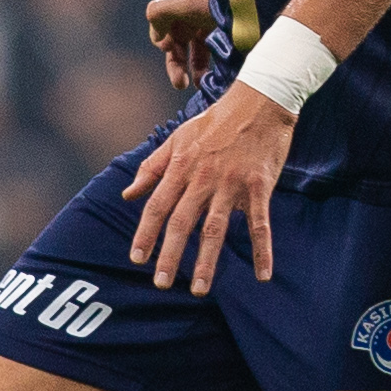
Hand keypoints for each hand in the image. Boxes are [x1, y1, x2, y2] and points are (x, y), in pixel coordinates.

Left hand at [121, 83, 293, 293]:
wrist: (260, 101)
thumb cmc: (216, 121)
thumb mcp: (178, 137)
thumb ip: (151, 168)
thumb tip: (128, 195)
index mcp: (181, 166)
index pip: (157, 206)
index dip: (145, 233)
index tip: (137, 258)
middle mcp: (203, 178)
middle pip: (182, 222)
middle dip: (170, 254)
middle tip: (161, 283)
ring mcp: (232, 184)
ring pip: (215, 228)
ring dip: (206, 261)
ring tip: (199, 289)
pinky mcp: (259, 187)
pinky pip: (260, 224)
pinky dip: (262, 250)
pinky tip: (263, 275)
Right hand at [144, 0, 216, 90]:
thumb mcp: (183, 1)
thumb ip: (159, 13)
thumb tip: (157, 38)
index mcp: (183, 6)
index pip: (167, 31)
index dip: (166, 45)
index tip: (169, 51)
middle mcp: (198, 16)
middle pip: (181, 46)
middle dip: (178, 66)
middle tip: (180, 85)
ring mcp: (216, 26)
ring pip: (201, 54)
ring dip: (198, 71)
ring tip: (202, 86)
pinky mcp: (233, 37)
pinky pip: (218, 57)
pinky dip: (215, 69)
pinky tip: (216, 79)